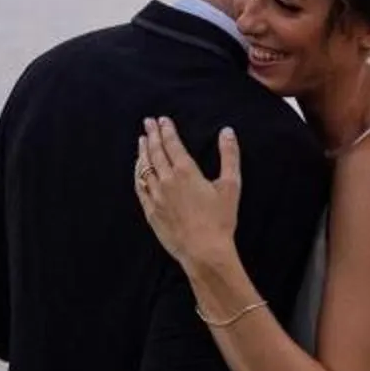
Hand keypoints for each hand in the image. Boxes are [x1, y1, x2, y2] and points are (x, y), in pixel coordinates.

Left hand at [133, 117, 240, 273]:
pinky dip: (138, 173)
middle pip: (155, 152)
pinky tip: (138, 168)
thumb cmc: (221, 220)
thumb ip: (229, 156)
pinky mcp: (151, 211)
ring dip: (143, 152)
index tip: (162, 120)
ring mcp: (156, 196)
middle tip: (148, 122)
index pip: (172, 144)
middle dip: (151, 135)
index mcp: (186, 172)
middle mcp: (167, 181)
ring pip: (144, 168)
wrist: (204, 251)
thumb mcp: (231, 185)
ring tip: (142, 140)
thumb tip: (227, 132)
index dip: (167, 130)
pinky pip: (140, 187)